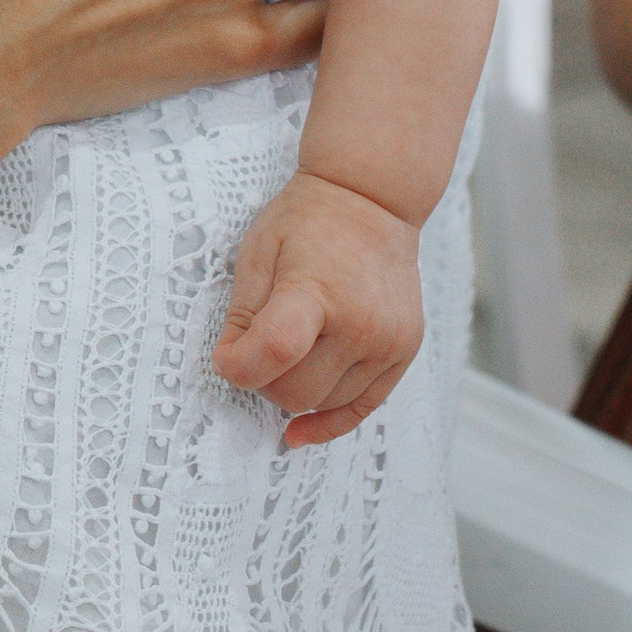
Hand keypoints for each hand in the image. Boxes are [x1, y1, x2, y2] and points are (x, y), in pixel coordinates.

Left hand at [212, 168, 421, 446]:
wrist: (371, 201)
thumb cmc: (306, 223)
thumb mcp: (257, 253)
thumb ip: (242, 315)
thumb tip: (232, 366)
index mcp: (317, 289)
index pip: (275, 352)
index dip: (238, 365)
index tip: (226, 357)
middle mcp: (362, 323)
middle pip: (296, 393)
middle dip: (264, 380)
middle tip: (257, 348)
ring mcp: (389, 342)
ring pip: (325, 405)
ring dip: (296, 392)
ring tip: (291, 350)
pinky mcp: (404, 353)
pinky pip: (362, 410)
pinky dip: (327, 422)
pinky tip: (299, 430)